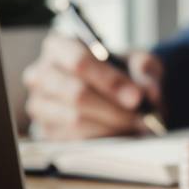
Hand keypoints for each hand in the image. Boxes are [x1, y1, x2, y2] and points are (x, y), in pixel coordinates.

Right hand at [23, 33, 163, 139]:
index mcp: (59, 47)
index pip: (79, 62)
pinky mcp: (46, 131)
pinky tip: (122, 134)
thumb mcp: (138, 60)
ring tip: (137, 126)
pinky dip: (104, 139)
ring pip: (76, 120)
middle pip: (76, 94)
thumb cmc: (121, 71)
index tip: (136, 97)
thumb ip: (145, 69)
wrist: (114, 91)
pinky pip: (75, 141)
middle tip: (142, 117)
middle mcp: (42, 75)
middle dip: (114, 108)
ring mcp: (40, 105)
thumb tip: (149, 92)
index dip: (110, 81)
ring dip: (112, 126)